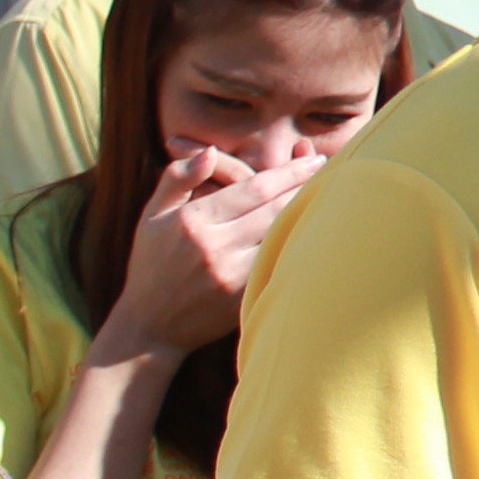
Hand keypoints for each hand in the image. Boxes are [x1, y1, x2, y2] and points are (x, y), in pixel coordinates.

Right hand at [102, 147, 315, 356]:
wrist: (149, 326)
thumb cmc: (151, 264)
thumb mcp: (152, 216)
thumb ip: (177, 178)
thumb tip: (210, 151)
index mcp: (192, 221)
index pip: (254, 189)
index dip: (289, 172)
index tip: (312, 158)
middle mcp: (213, 247)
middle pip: (274, 210)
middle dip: (306, 186)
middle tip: (330, 170)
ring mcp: (229, 276)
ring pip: (280, 237)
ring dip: (306, 214)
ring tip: (330, 195)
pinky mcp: (241, 300)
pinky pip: (276, 265)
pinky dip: (295, 247)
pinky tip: (313, 232)